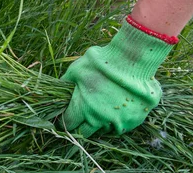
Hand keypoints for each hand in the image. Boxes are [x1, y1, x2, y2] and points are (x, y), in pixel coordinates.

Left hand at [60, 16, 176, 136]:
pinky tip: (114, 111)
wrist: (131, 60)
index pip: (68, 123)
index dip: (64, 120)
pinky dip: (116, 122)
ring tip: (98, 112)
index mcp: (82, 108)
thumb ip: (66, 83)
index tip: (64, 116)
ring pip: (104, 131)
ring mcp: (118, 121)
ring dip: (99, 124)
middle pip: (84, 132)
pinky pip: (121, 127)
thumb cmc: (99, 63)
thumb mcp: (76, 70)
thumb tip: (59, 90)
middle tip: (79, 118)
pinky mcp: (133, 120)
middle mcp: (99, 119)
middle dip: (79, 126)